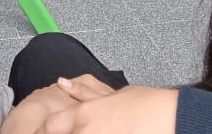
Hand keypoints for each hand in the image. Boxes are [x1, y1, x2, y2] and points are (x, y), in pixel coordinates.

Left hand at [30, 85, 177, 133]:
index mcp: (84, 115)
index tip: (37, 130)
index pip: (50, 126)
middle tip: (63, 127)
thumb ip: (85, 92)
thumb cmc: (148, 106)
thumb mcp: (113, 94)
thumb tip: (63, 83)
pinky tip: (108, 133)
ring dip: (77, 133)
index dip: (41, 130)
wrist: (174, 121)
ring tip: (96, 127)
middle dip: (55, 132)